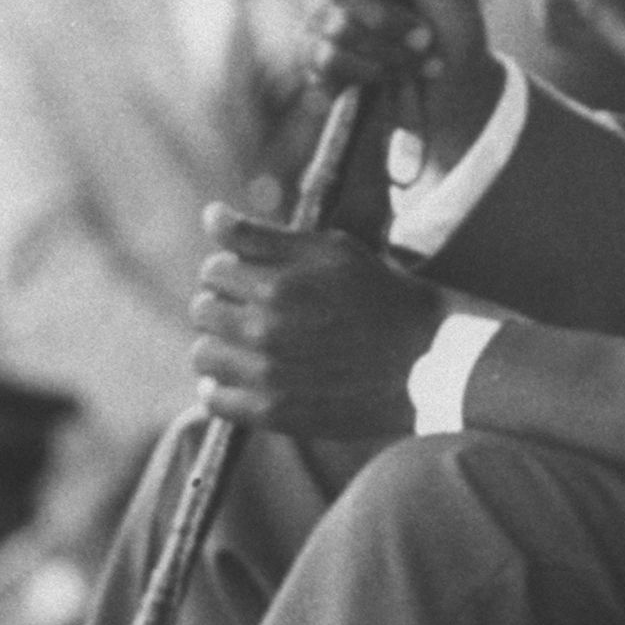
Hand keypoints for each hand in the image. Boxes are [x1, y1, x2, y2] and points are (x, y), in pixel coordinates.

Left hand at [189, 206, 443, 436]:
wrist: (423, 357)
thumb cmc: (378, 294)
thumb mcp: (332, 249)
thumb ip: (265, 234)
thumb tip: (210, 214)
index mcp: (279, 283)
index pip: (214, 268)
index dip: (234, 268)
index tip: (257, 276)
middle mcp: (266, 327)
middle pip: (202, 309)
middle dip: (225, 303)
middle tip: (259, 309)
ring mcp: (267, 372)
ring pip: (202, 354)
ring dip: (221, 345)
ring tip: (254, 344)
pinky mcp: (272, 410)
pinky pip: (213, 399)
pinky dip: (222, 388)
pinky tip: (251, 376)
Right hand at [310, 0, 501, 174]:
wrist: (456, 84)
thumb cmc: (455, 22)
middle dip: (385, 17)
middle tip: (426, 37)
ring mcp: (322, 20)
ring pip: (329, 26)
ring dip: (385, 50)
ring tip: (418, 60)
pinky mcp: (315, 60)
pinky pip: (321, 60)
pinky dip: (366, 72)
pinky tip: (393, 77)